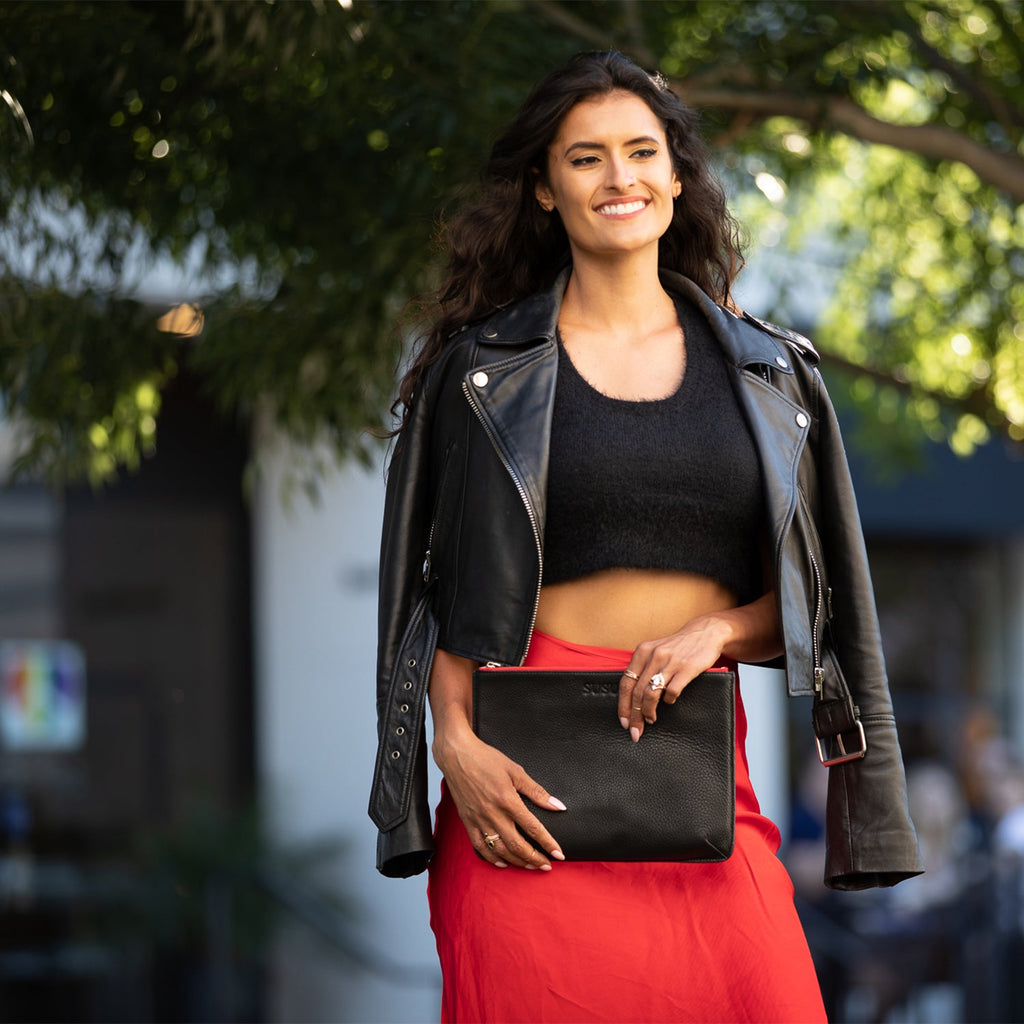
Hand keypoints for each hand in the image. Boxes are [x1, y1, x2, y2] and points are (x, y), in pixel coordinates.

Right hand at [433, 719, 566, 870]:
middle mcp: (493, 813)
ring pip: (500, 850)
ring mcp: (479, 819)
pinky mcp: (467, 822)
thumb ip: (537, 791)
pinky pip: (480, 846)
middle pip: (517, 845)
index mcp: (507, 800)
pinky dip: (492, 858)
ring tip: (530, 865)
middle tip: (546, 865)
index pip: (532, 828)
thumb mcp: (516, 771)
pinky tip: (503, 863)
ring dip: (517, 861)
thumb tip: (558, 806)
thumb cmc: (486, 759)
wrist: (457, 755)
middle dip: (535, 859)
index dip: (548, 843)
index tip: (558, 854)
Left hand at [617, 613, 731, 741]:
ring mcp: (670, 662)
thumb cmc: (678, 647)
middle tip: (635, 731)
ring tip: (650, 720)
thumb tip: (630, 697)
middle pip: (637, 692)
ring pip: (651, 694)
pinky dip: (669, 701)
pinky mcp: (687, 668)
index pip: (625, 683)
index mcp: (642, 652)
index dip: (623, 705)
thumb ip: (643, 668)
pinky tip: (670, 702)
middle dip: (634, 715)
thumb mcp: (655, 651)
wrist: (705, 633)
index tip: (624, 721)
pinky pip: (672, 691)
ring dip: (648, 712)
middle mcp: (653, 656)